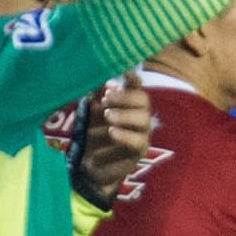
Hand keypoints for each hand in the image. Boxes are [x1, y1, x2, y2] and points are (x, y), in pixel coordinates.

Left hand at [76, 72, 151, 203]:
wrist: (92, 165)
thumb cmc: (95, 134)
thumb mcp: (92, 111)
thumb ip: (97, 94)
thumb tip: (99, 76)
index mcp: (129, 103)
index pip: (136, 86)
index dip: (132, 77)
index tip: (123, 71)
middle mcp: (139, 116)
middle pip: (144, 100)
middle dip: (125, 97)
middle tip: (106, 100)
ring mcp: (142, 134)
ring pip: (143, 119)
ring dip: (125, 114)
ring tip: (107, 116)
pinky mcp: (139, 151)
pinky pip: (138, 141)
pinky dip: (124, 135)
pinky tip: (111, 132)